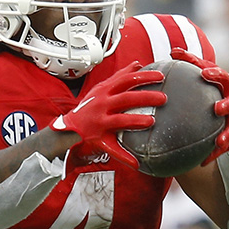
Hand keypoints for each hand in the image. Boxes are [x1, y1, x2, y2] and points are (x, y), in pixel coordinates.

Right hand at [50, 61, 167, 168]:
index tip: (160, 76)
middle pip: (126, 98)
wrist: (65, 130)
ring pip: (120, 120)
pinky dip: (124, 156)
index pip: (126, 80)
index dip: (144, 77)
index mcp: (104, 91)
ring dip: (136, 120)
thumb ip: (119, 77)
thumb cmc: (86, 109)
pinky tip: (136, 163)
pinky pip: (112, 148)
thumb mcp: (100, 89)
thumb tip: (137, 65)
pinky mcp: (98, 138)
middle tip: (163, 98)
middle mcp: (102, 104)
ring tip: (151, 121)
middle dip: (146, 97)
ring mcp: (100, 122)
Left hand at [170, 48, 228, 163]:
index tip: (205, 72)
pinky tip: (204, 161)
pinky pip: (227, 146)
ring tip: (219, 142)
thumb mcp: (208, 75)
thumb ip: (192, 63)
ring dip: (227, 134)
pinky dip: (216, 153)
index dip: (215, 74)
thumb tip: (171, 51)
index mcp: (228, 84)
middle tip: (217, 109)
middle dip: (227, 105)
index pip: (223, 76)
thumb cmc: (217, 88)